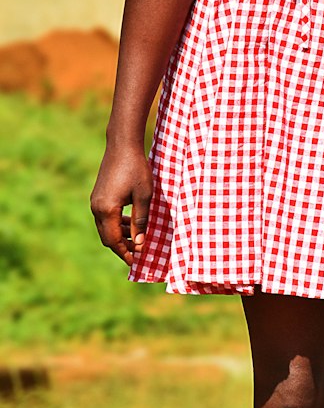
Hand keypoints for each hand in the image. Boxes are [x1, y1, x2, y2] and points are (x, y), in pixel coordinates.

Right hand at [91, 146, 153, 264]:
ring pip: (105, 228)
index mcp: (107, 210)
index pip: (114, 240)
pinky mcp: (97, 196)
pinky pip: (104, 217)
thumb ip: (141, 220)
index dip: (125, 253)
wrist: (122, 146)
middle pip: (107, 237)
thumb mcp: (144, 196)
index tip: (136, 262)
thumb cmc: (136, 169)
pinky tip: (130, 223)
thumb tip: (140, 243)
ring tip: (137, 239)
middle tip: (137, 254)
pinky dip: (116, 224)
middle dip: (121, 247)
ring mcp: (95, 202)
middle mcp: (96, 208)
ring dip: (119, 235)